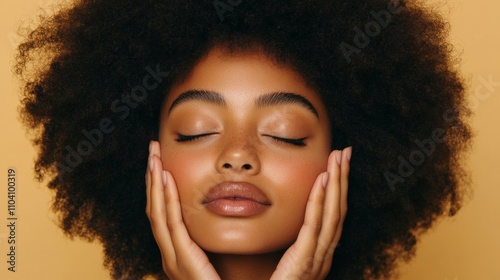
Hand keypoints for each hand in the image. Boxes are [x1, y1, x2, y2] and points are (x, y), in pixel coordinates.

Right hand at [145, 140, 220, 279]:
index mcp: (179, 253)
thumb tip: (228, 212)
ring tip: (154, 156)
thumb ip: (213, 241)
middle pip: (156, 208)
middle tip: (153, 148)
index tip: (162, 161)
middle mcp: (171, 255)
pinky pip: (171, 225)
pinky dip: (166, 200)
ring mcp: (173, 259)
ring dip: (155, 182)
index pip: (165, 213)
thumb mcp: (217, 260)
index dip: (161, 186)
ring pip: (158, 213)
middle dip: (153, 177)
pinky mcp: (182, 262)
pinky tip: (165, 179)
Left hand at [270, 147, 350, 279]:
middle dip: (342, 179)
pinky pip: (315, 227)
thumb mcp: (277, 263)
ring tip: (338, 157)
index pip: (330, 215)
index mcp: (315, 255)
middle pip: (337, 211)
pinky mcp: (304, 263)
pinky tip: (323, 179)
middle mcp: (321, 256)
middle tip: (344, 151)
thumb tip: (268, 226)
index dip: (335, 189)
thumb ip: (281, 245)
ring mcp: (316, 261)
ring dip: (337, 183)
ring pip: (332, 215)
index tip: (334, 164)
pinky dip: (321, 201)